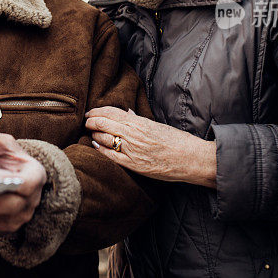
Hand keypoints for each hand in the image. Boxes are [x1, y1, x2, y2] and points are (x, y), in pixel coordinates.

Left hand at [85, 107, 215, 187]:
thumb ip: (139, 120)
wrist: (190, 159)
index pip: (111, 112)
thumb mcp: (157, 125)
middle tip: (86, 121)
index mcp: (139, 123)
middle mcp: (133, 135)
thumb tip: (126, 113)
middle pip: (103, 123)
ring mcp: (132, 150)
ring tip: (91, 131)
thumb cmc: (176, 141)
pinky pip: (110, 156)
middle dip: (91, 121)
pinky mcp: (133, 165)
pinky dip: (100, 149)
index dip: (97, 111)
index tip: (90, 112)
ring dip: (94, 134)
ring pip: (104, 139)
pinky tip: (95, 144)